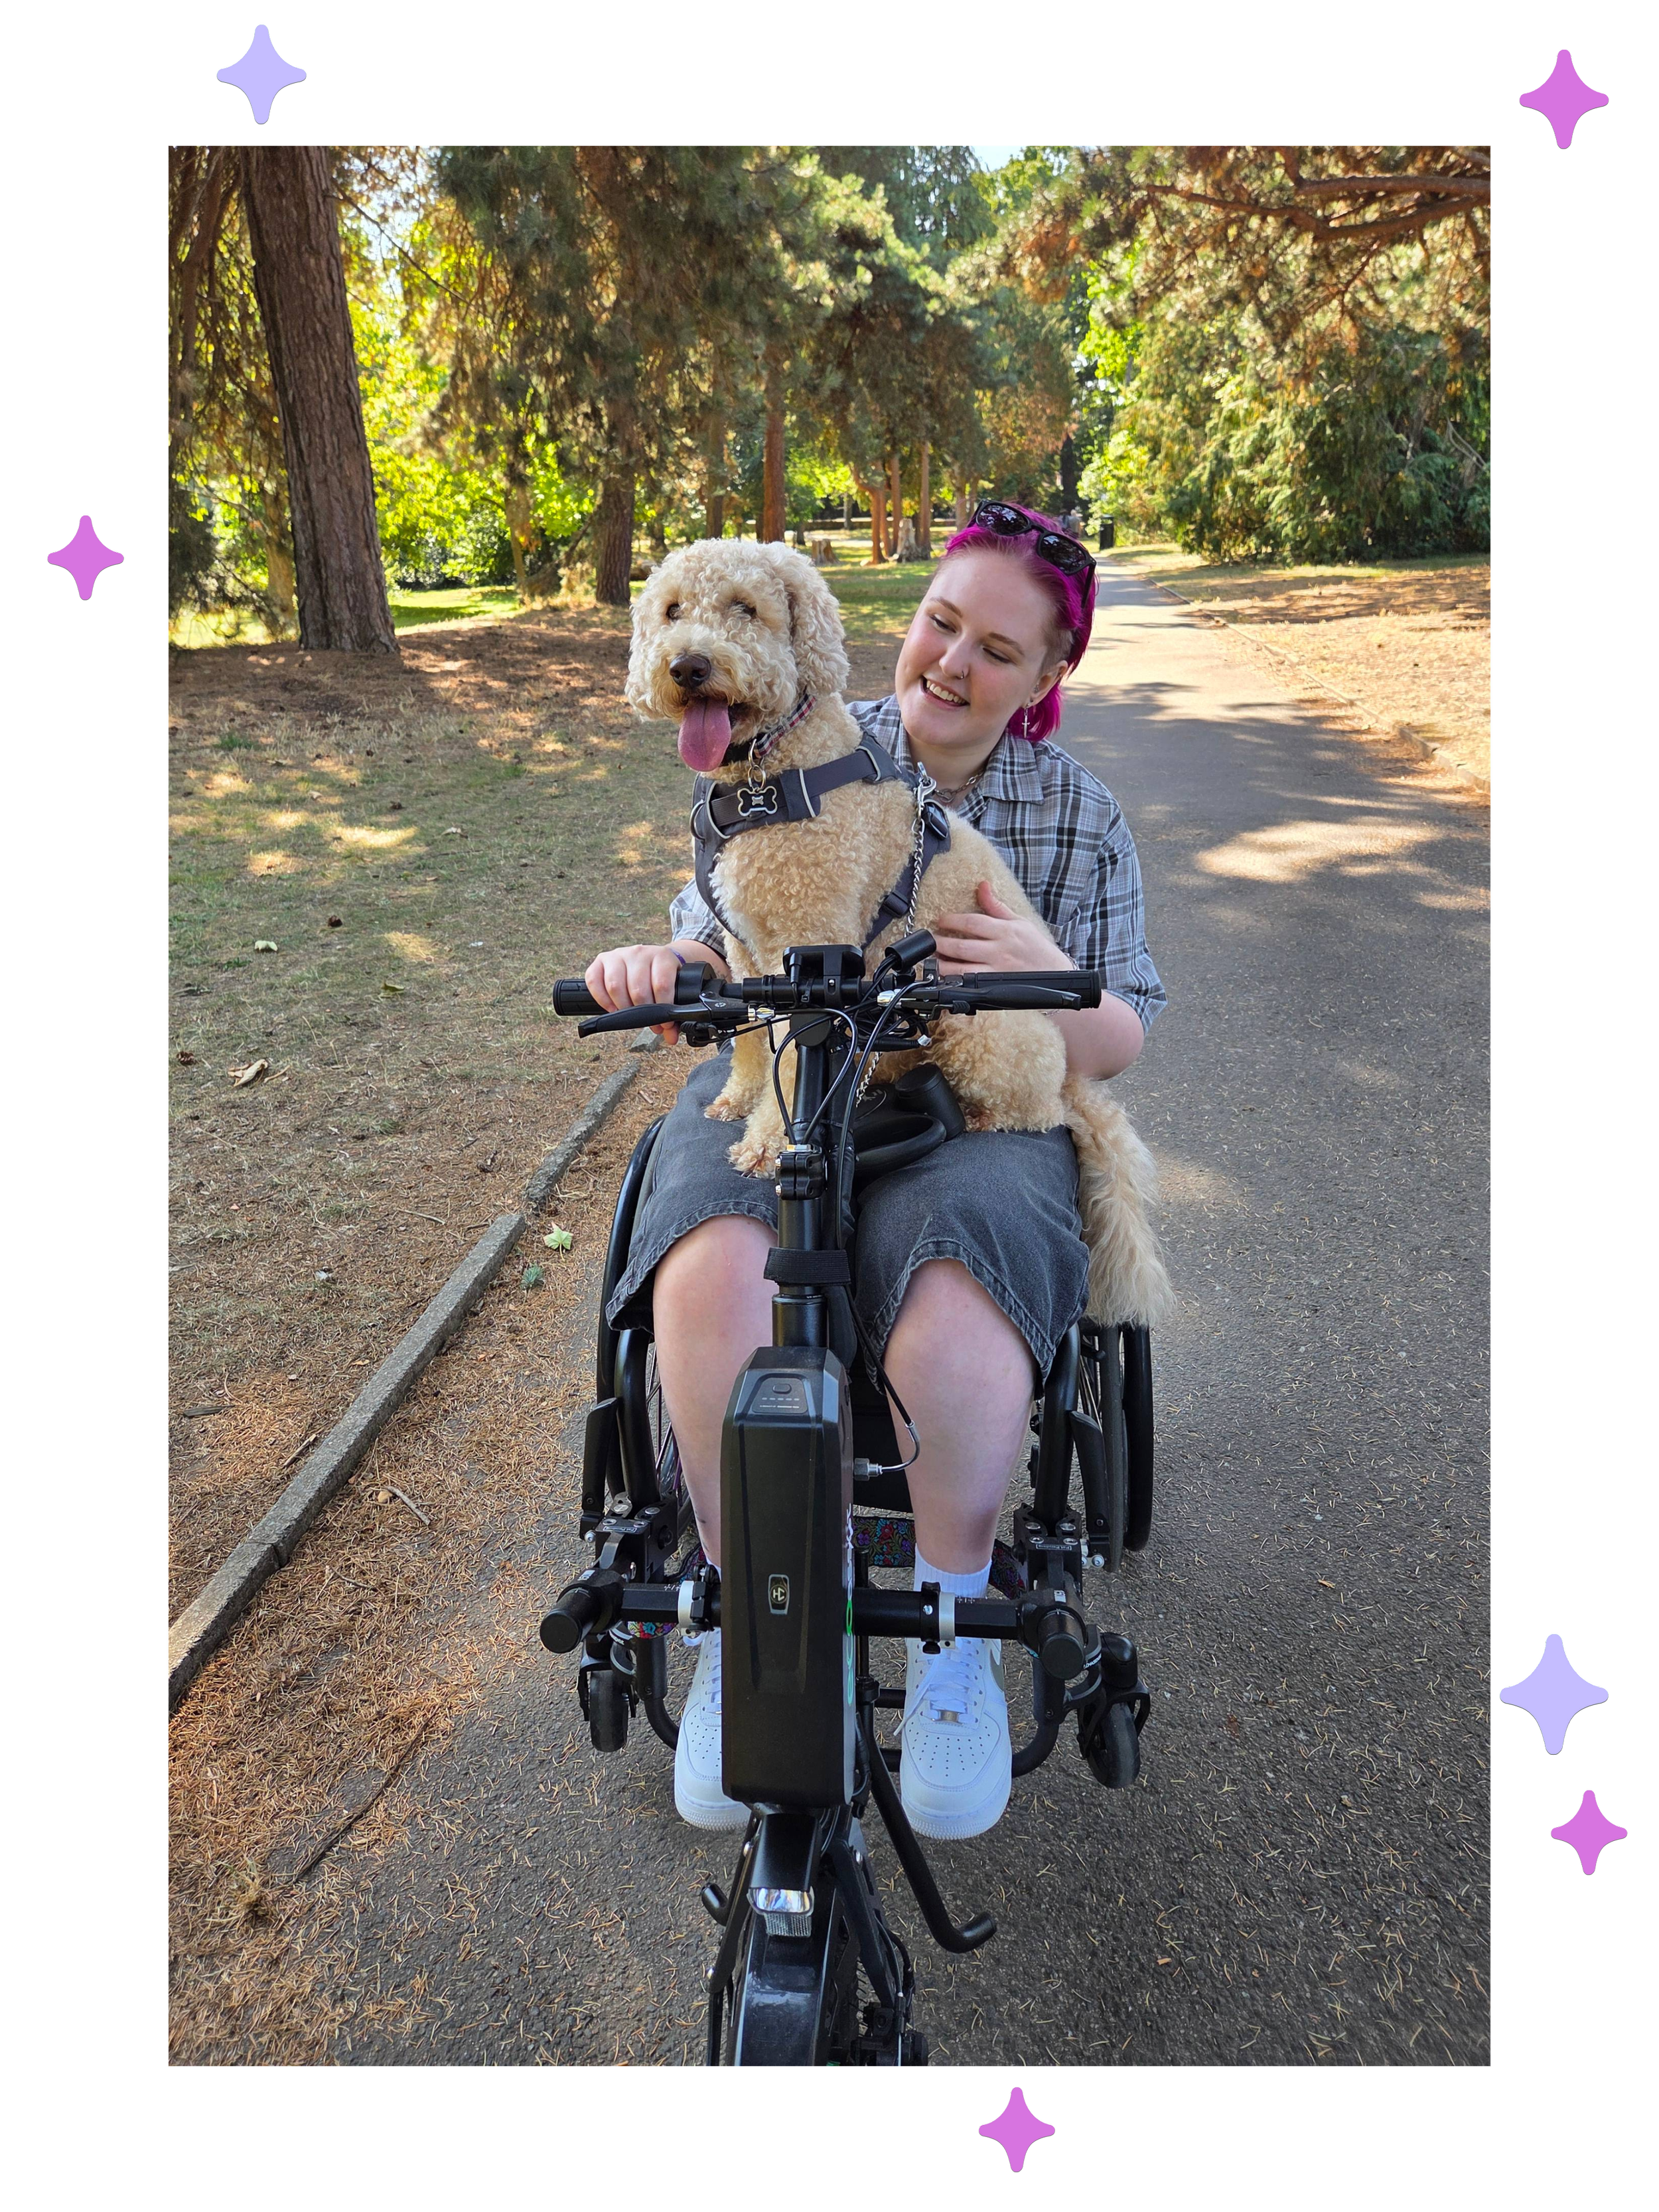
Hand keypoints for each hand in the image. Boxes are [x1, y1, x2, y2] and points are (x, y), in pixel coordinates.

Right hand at [583, 943, 684, 1042]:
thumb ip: (673, 1015)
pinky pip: (594, 980)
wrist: (654, 958)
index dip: (662, 1008)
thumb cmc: (662, 976)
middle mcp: (639, 953)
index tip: (663, 1023)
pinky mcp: (601, 959)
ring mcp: (619, 954)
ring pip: (615, 985)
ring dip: (622, 1007)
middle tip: (647, 1022)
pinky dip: (601, 999)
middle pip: (637, 988)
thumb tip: (671, 1037)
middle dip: (643, 1012)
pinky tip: (612, 1008)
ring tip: (630, 1015)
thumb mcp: (673, 990)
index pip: (661, 984)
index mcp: (661, 957)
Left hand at [928, 882, 1066, 975]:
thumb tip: (983, 885)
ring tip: (931, 959)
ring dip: (942, 964)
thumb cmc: (1036, 947)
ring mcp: (996, 969)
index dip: (952, 920)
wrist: (1056, 973)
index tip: (940, 920)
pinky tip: (944, 977)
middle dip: (941, 942)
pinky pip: (969, 983)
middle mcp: (1000, 950)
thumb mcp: (1019, 921)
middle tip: (929, 939)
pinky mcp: (995, 985)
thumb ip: (996, 906)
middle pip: (963, 946)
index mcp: (1005, 931)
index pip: (973, 922)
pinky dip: (954, 981)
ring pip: (962, 968)